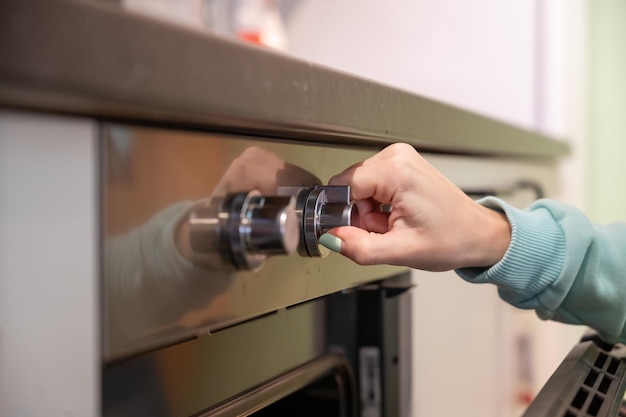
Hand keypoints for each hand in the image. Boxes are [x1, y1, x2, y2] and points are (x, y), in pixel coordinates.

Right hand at [325, 143, 510, 270]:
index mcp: (397, 170)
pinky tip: (396, 215)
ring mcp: (401, 157)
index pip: (343, 185)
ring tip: (394, 224)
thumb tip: (330, 238)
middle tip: (385, 230)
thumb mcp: (401, 251)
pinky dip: (378, 204)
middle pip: (350, 185)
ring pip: (359, 186)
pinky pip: (372, 184)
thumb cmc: (452, 239)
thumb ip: (360, 247)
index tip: (359, 231)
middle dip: (360, 213)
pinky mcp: (402, 164)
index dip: (346, 213)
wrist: (477, 234)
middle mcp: (397, 156)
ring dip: (369, 211)